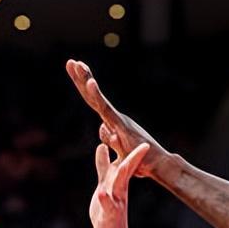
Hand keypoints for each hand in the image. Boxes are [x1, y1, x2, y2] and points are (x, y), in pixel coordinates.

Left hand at [66, 59, 168, 176]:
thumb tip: (102, 129)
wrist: (158, 165)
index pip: (94, 102)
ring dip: (86, 80)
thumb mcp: (120, 151)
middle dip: (81, 78)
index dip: (84, 88)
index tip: (76, 72)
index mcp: (113, 122)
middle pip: (93, 96)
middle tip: (71, 62)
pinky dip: (97, 95)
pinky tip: (90, 83)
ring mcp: (118, 119)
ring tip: (77, 64)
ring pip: (97, 98)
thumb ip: (111, 139)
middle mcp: (114, 117)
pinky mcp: (121, 124)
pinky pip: (106, 109)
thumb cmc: (142, 160)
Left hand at [90, 142, 147, 227]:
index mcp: (119, 183)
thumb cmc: (108, 209)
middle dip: (133, 159)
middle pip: (126, 172)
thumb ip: (104, 166)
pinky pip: (108, 207)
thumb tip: (102, 146)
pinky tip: (102, 193)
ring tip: (123, 164)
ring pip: (119, 187)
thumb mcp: (104, 183)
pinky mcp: (109, 216)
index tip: (143, 139)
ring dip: (120, 176)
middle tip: (143, 146)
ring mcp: (115, 204)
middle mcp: (119, 191)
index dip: (133, 151)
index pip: (127, 164)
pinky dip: (105, 199)